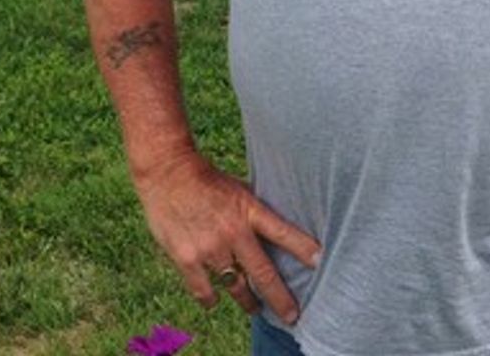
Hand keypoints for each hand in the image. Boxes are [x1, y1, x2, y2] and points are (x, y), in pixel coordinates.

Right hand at [135, 151, 321, 324]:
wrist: (169, 173)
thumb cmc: (207, 179)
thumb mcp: (239, 188)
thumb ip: (254, 211)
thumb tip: (275, 227)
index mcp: (248, 210)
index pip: (283, 232)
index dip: (303, 249)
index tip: (320, 262)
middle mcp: (232, 232)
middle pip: (263, 273)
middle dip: (280, 299)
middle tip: (292, 316)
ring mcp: (209, 248)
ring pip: (235, 286)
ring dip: (247, 301)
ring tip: (255, 308)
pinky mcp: (187, 259)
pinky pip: (204, 291)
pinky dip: (210, 299)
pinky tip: (215, 300)